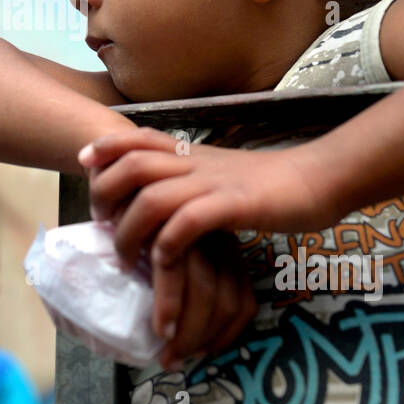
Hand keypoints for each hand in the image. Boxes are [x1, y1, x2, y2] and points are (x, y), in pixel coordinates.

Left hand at [78, 127, 337, 342]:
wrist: (319, 180)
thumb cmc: (270, 184)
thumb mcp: (221, 173)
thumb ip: (190, 178)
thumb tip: (161, 194)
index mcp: (192, 154)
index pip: (138, 137)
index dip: (107, 147)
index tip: (85, 163)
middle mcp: (196, 164)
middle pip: (131, 165)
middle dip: (105, 195)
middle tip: (103, 227)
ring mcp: (213, 185)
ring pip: (150, 198)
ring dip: (129, 233)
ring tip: (126, 261)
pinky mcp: (234, 207)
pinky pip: (186, 223)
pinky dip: (166, 246)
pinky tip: (162, 266)